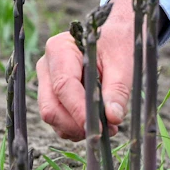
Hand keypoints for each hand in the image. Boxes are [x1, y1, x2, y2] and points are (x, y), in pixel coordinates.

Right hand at [36, 0, 136, 140]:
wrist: (114, 38)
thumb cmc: (117, 45)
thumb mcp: (123, 63)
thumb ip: (117, 90)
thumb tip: (112, 118)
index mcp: (60, 49)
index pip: (63, 86)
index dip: (79, 111)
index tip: (99, 127)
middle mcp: (47, 66)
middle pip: (51, 107)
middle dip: (76, 125)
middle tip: (105, 130)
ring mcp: (47, 82)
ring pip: (53, 117)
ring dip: (78, 129)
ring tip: (107, 125)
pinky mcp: (52, 96)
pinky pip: (58, 120)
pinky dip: (76, 128)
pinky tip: (96, 121)